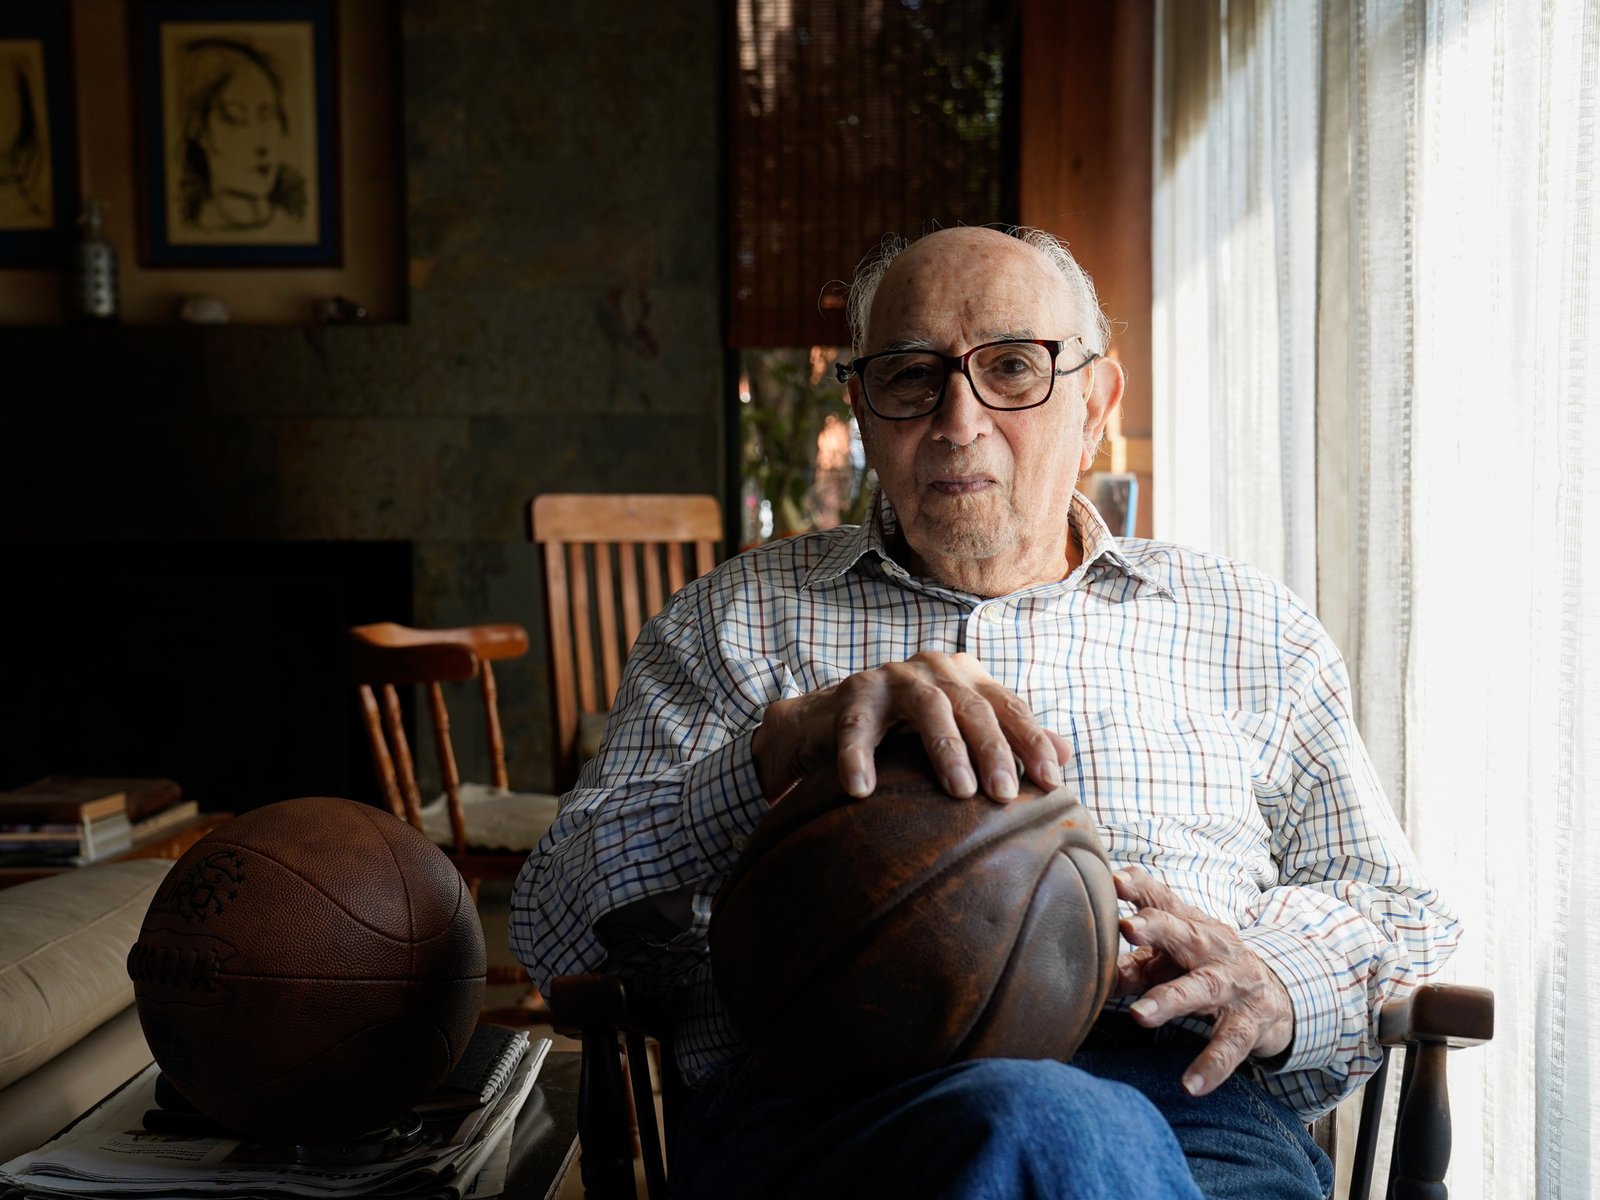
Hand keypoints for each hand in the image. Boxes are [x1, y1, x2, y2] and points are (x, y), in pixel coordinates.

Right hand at [750, 651, 1069, 803]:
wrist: (834, 720)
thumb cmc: (908, 733)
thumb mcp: (961, 732)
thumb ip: (1009, 740)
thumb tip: (1067, 756)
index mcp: (969, 678)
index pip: (1009, 707)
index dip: (1032, 742)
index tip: (1052, 783)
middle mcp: (936, 670)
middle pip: (974, 708)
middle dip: (994, 750)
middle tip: (1004, 795)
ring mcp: (894, 677)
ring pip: (929, 708)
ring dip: (946, 749)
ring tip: (959, 790)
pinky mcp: (853, 693)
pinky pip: (858, 727)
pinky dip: (859, 757)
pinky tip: (862, 790)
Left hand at [1113, 866, 1293, 1096]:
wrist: (1276, 996)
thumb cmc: (1205, 970)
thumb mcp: (1173, 960)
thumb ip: (1134, 964)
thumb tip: (1092, 975)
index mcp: (1190, 927)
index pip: (1163, 900)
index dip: (1139, 889)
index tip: (1114, 880)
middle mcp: (1212, 949)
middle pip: (1183, 934)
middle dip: (1156, 929)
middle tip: (1127, 928)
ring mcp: (1233, 985)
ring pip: (1201, 989)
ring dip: (1169, 1000)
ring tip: (1138, 1016)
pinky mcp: (1249, 1023)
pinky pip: (1229, 1045)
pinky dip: (1211, 1065)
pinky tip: (1190, 1086)